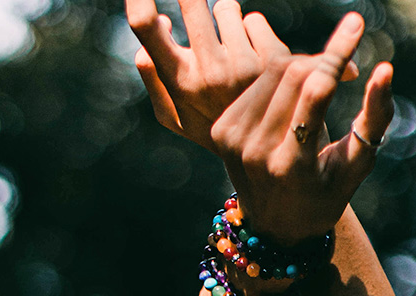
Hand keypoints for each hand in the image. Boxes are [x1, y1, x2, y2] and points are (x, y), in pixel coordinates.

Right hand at [126, 0, 356, 150]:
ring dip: (226, 21)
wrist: (270, 159)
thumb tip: (160, 24)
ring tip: (230, 51)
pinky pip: (254, 21)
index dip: (139, 2)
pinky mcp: (276, 58)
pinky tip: (255, 61)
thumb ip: (154, 77)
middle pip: (192, 1)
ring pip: (226, 8)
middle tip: (193, 3)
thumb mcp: (175, 118)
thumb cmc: (212, 131)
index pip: (146, 28)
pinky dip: (253, 33)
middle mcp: (211, 71)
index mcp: (181, 83)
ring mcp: (245, 63)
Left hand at [211, 14, 393, 244]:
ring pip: (273, 72)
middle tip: (348, 67)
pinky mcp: (220, 130)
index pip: (315, 93)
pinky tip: (296, 96)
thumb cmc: (328, 194)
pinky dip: (281, 78)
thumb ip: (375, 117)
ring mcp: (232, 141)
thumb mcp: (357, 164)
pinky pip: (256, 82)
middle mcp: (256, 152)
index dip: (336, 54)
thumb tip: (385, 69)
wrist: (277, 226)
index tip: (356, 23)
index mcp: (291, 166)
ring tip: (325, 83)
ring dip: (305, 67)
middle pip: (292, 75)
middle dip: (324, 60)